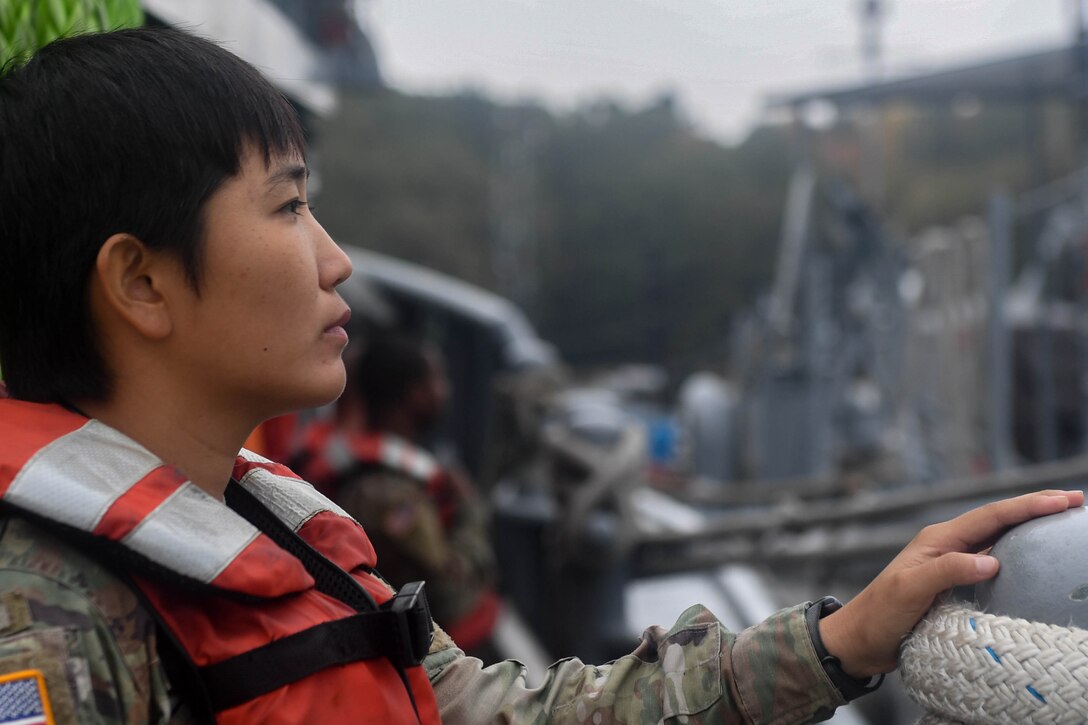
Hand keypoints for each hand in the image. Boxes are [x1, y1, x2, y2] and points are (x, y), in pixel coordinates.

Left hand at [819, 489, 1084, 677]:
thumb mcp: (910, 589)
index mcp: (938, 540)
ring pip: (998, 540)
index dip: (1028, 506)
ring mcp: (951, 565)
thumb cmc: (880, 613)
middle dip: (1036, 509)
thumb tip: (992, 561)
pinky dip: (1016, 558)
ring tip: (1061, 525)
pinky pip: (993, 565)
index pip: (991, 516)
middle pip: (999, 521)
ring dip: (1029, 531)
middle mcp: (947, 547)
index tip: (1063, 500)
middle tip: (1075, 503)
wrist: (861, 639)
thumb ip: (947, 571)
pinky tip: (1032, 564)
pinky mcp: (954, 585)